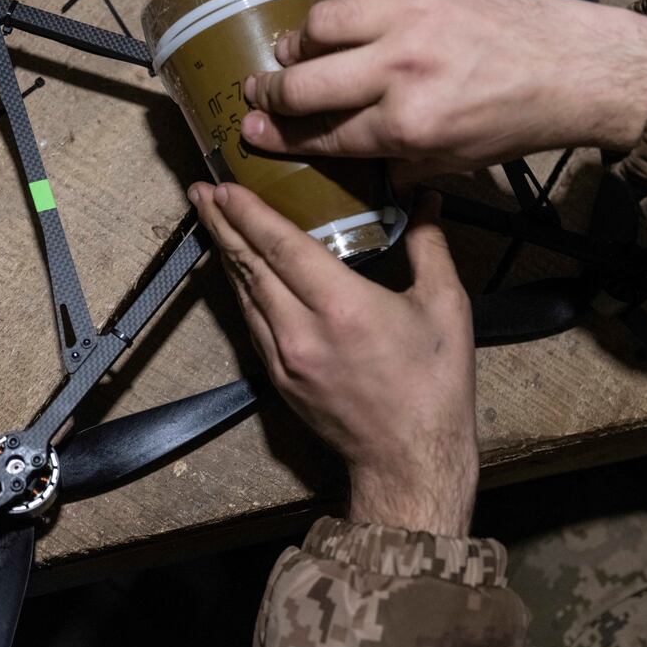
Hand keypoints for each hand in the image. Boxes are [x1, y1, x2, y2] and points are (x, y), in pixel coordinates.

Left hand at [190, 181, 477, 535]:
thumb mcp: (445, 307)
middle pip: (249, 266)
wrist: (410, 461)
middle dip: (222, 224)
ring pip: (244, 295)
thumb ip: (429, 246)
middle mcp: (302, 330)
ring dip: (226, 254)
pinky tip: (238, 272)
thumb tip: (427, 199)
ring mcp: (285, 358)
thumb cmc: (433, 387)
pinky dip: (241, 290)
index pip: (281, 246)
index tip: (225, 186)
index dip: (249, 213)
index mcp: (342, 307)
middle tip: (201, 190)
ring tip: (212, 220)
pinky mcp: (280, 379)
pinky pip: (251, 323)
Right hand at [241, 0, 646, 178]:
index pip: (323, 134)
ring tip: (296, 49)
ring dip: (299, 39)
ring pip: (320, 22)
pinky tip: (333, 5)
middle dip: (270, 91)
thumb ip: (398, 163)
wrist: (573, 66)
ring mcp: (410, 15)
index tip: (250, 130)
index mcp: (409, 125)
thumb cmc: (516, 120)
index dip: (279, 136)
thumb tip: (351, 162)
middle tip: (257, 92)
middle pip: (306, 81)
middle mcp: (400, 69)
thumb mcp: (455, 162)